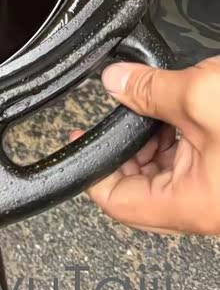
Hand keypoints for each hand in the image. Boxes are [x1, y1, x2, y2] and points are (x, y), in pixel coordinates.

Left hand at [70, 57, 219, 234]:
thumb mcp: (200, 97)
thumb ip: (149, 90)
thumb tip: (116, 82)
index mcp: (191, 204)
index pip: (118, 203)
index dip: (92, 170)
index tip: (82, 140)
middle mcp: (207, 207)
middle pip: (141, 187)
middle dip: (126, 146)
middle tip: (121, 112)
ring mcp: (219, 193)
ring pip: (168, 173)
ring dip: (155, 139)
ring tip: (157, 104)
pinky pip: (193, 162)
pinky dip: (180, 136)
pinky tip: (182, 110)